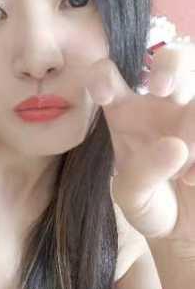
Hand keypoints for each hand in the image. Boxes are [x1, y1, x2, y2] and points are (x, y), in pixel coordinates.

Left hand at [84, 38, 194, 241]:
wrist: (185, 231)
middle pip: (174, 57)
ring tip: (186, 159)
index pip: (109, 75)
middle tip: (163, 90)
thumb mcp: (133, 196)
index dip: (103, 75)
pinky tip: (193, 179)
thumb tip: (176, 146)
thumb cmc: (150, 205)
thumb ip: (142, 173)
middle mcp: (163, 104)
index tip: (105, 95)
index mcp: (125, 112)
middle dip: (171, 64)